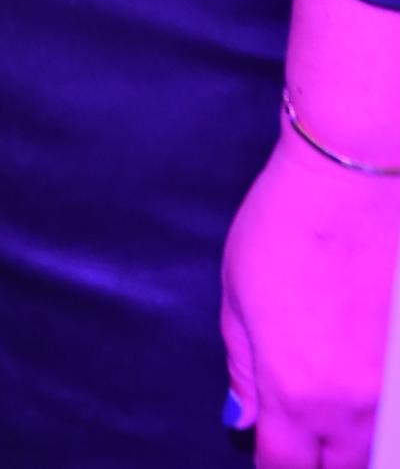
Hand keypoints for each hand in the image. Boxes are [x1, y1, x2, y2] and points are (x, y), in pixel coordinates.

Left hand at [221, 130, 397, 467]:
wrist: (352, 180)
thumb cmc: (284, 227)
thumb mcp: (237, 295)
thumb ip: (243, 366)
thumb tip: (242, 414)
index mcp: (293, 393)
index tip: (272, 459)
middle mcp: (351, 405)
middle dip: (322, 463)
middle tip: (306, 440)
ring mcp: (392, 383)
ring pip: (378, 444)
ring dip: (358, 444)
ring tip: (338, 420)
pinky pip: (399, 404)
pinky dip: (386, 406)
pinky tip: (369, 386)